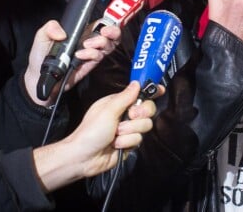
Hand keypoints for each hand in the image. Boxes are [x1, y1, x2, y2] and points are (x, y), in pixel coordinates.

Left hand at [23, 19, 121, 106]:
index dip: (109, 19)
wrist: (39, 77)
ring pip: (109, 45)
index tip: (107, 21)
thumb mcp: (42, 36)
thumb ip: (50, 27)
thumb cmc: (41, 56)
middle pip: (112, 33)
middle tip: (105, 31)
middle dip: (114, 31)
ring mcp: (91, 52)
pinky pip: (98, 57)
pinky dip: (91, 54)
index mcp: (82, 30)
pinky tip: (80, 54)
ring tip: (87, 44)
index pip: (101, 22)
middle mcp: (89, 40)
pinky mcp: (89, 64)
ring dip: (102, 42)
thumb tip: (62, 32)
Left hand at [34, 81, 156, 191]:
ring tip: (115, 135)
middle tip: (130, 116)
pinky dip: (127, 143)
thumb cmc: (90, 132)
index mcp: (119, 103)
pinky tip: (116, 145)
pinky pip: (138, 140)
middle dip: (139, 115)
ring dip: (129, 132)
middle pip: (148, 110)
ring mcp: (128, 130)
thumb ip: (125, 97)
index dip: (151, 92)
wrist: (83, 158)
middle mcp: (125, 115)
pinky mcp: (129, 144)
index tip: (159, 90)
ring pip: (144, 126)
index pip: (139, 94)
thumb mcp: (108, 110)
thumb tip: (136, 83)